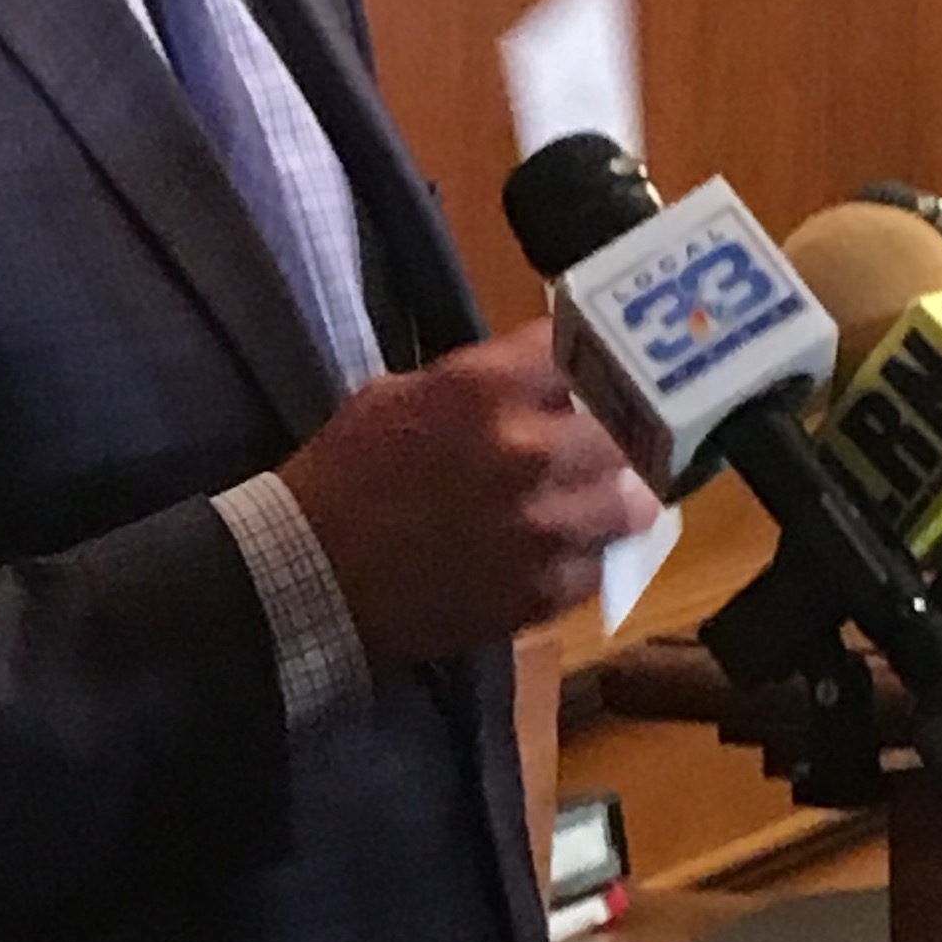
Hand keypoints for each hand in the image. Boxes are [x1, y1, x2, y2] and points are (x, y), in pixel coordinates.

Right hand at [279, 319, 657, 672]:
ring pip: (633, 503)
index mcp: (487, 389)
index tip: (603, 362)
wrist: (308, 577)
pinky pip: (599, 566)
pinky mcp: (544, 592)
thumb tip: (542, 376)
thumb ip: (483, 381)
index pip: (584, 348)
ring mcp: (544, 528)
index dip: (596, 355)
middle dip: (621, 429)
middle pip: (628, 427)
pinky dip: (587, 555)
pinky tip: (562, 548)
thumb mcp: (400, 394)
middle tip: (618, 434)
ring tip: (602, 497)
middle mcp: (530, 452)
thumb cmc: (346, 475)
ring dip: (617, 497)